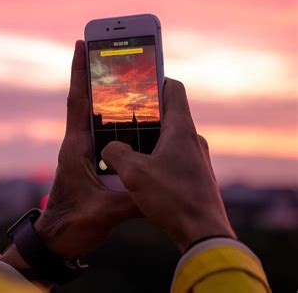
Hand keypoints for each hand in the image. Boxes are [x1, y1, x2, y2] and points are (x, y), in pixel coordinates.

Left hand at [1, 41, 139, 270]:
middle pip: (87, 102)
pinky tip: (129, 118)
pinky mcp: (89, 163)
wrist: (55, 241)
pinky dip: (113, 121)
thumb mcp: (104, 213)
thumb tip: (161, 190)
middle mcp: (77, 145)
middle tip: (110, 52)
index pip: (78, 102)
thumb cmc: (71, 226)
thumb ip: (133, 200)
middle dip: (96, 76)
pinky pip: (102, 134)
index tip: (82, 44)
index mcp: (76, 149)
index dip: (80, 72)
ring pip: (95, 117)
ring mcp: (82, 153)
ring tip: (125, 77)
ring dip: (105, 97)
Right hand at [101, 78, 235, 252]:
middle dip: (146, 115)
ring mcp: (197, 159)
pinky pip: (174, 158)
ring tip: (128, 148)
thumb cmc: (172, 198)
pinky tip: (142, 173)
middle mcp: (193, 139)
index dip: (155, 80)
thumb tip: (110, 148)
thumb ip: (116, 153)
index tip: (137, 82)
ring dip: (150, 140)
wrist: (203, 234)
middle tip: (123, 117)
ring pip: (170, 139)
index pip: (173, 89)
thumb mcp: (133, 173)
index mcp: (181, 129)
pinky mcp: (196, 176)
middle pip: (169, 114)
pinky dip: (158, 158)